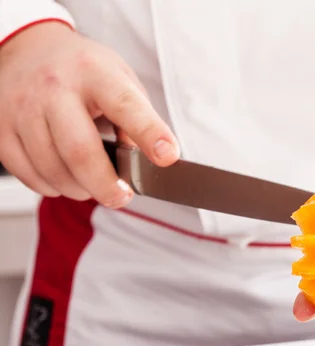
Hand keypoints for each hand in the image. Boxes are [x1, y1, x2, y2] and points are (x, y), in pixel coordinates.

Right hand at [0, 22, 179, 207]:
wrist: (29, 49)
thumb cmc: (84, 72)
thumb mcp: (120, 80)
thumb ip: (137, 118)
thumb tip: (149, 161)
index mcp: (94, 73)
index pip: (126, 105)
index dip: (149, 133)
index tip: (168, 157)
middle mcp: (55, 88)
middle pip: (80, 151)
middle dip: (106, 185)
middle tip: (121, 197)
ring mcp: (22, 107)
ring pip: (53, 169)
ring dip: (80, 189)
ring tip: (94, 185)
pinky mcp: (1, 127)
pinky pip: (29, 175)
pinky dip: (53, 186)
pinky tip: (66, 177)